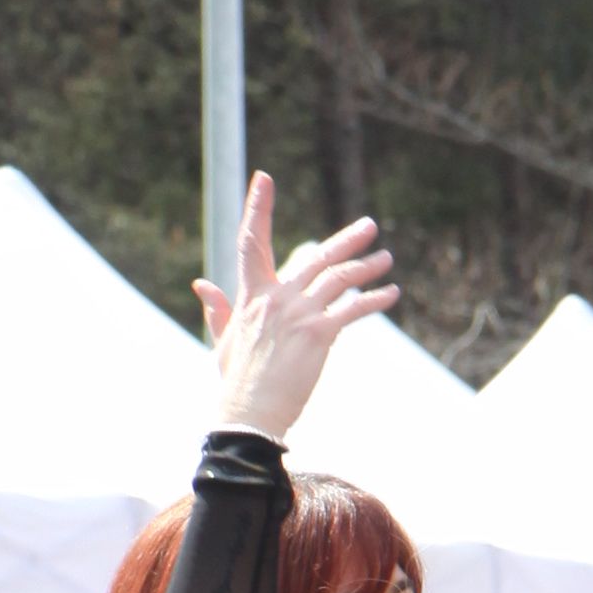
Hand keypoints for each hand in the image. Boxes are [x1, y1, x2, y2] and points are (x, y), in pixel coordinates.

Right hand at [193, 173, 400, 438]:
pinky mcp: (318, 333)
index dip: (256, 207)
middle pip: (315, 257)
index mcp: (250, 296)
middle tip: (370, 226)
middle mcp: (275, 297)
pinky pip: (352, 307)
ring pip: (339, 277)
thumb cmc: (236, 382)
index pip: (251, 241)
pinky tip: (390, 295)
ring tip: (386, 261)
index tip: (264, 178)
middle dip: (347, 240)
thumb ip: (218, 309)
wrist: (248, 414)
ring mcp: (297, 313)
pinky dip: (374, 299)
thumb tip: (202, 283)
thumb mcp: (223, 341)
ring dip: (367, 267)